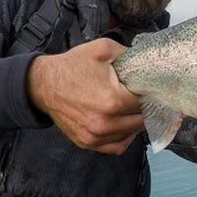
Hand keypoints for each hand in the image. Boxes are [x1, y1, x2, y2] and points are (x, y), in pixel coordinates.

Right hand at [27, 38, 143, 153]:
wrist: (43, 84)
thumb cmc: (72, 66)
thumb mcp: (103, 49)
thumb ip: (130, 55)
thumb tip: (149, 62)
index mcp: (113, 100)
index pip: (148, 102)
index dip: (153, 94)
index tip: (153, 88)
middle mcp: (106, 123)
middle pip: (143, 120)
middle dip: (147, 108)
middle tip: (144, 97)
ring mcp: (96, 136)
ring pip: (132, 134)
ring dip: (136, 122)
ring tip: (133, 108)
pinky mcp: (88, 143)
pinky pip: (117, 147)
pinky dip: (124, 137)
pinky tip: (124, 124)